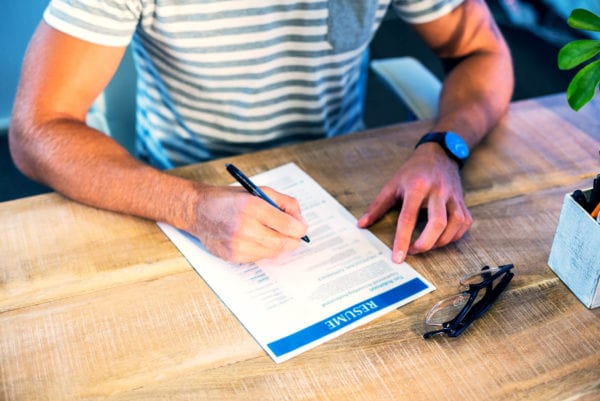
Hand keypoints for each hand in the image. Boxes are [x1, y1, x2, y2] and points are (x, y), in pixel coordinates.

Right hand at [186, 185, 308, 262]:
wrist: (199, 210)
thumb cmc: (230, 199)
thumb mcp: (258, 191)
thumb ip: (284, 203)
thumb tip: (301, 222)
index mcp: (252, 206)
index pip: (288, 226)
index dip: (300, 228)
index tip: (301, 227)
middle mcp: (244, 227)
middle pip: (283, 243)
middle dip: (293, 239)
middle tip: (293, 234)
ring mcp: (237, 244)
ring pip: (273, 253)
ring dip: (277, 245)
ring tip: (271, 233)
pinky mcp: (232, 256)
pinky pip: (259, 258)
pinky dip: (263, 250)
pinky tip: (255, 239)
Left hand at [357, 144, 471, 262]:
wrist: (439, 154)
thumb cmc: (412, 171)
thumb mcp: (392, 184)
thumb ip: (377, 206)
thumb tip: (361, 224)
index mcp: (416, 187)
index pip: (408, 218)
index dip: (402, 240)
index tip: (397, 258)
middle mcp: (437, 191)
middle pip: (437, 223)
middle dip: (425, 244)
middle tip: (413, 251)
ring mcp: (453, 196)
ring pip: (455, 224)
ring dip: (441, 241)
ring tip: (426, 245)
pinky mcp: (462, 200)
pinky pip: (464, 222)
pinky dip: (454, 235)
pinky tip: (442, 238)